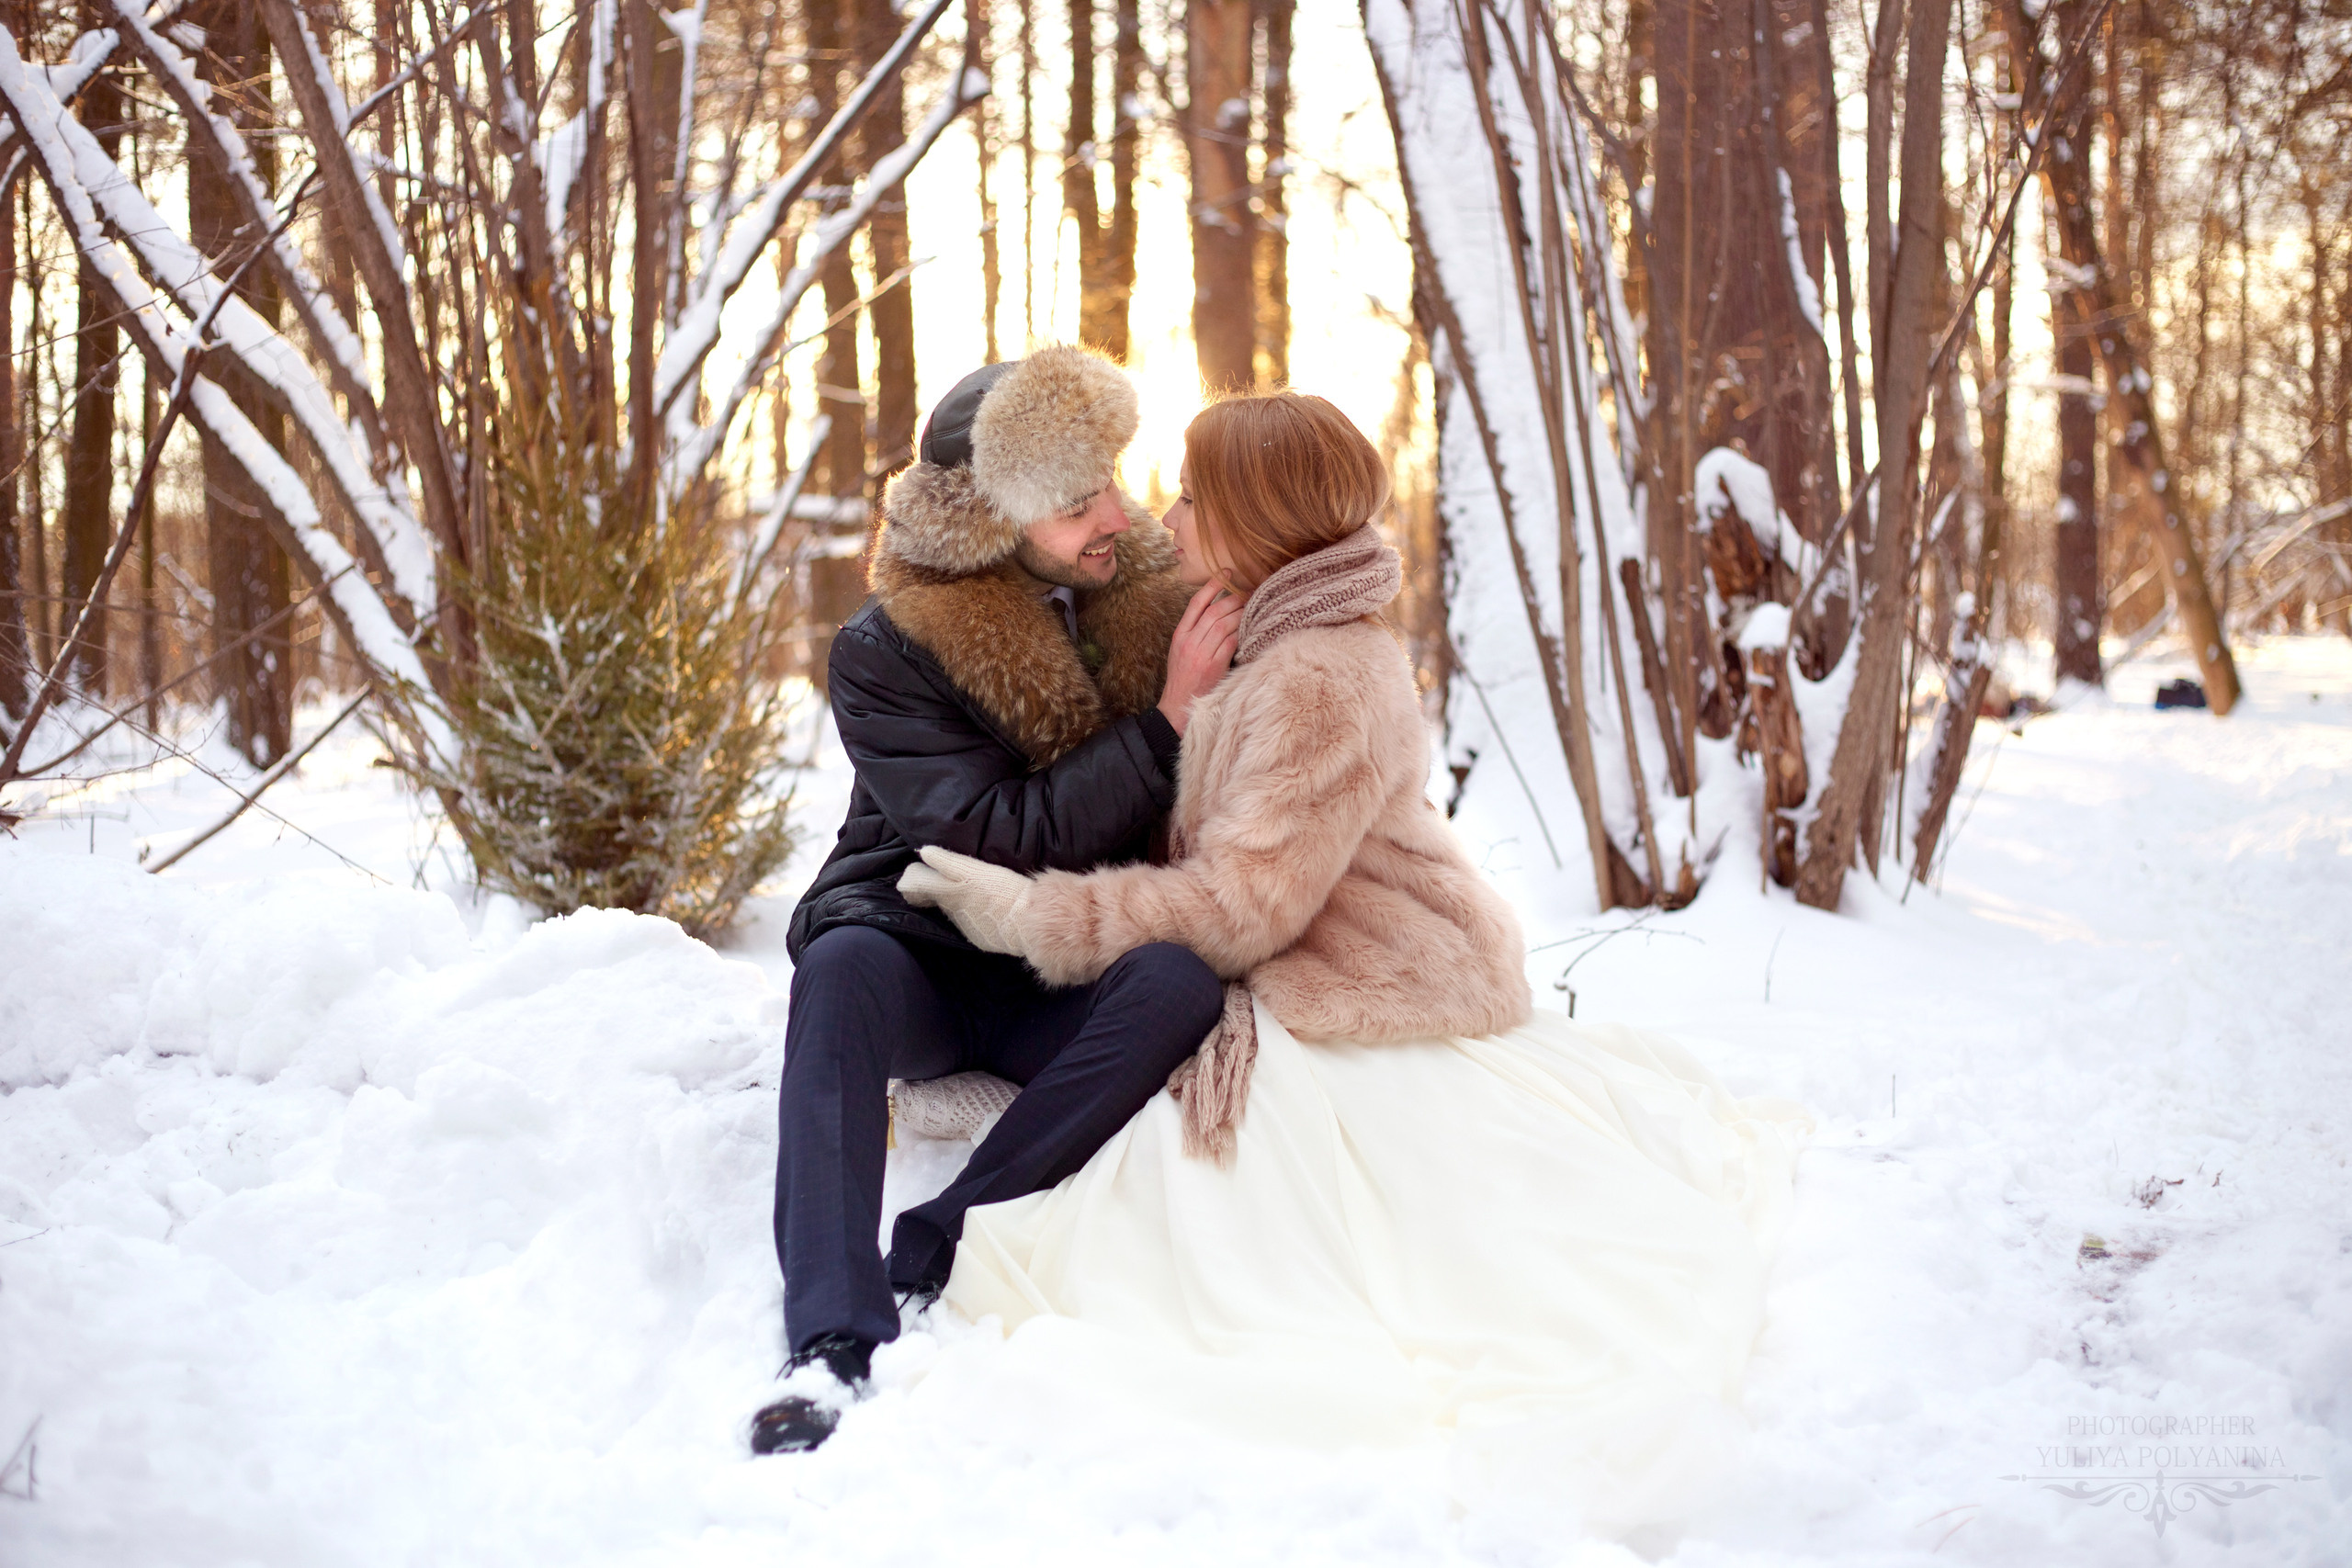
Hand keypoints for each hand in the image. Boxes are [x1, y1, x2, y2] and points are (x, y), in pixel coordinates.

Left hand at [897, 846, 1035, 955]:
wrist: (1027, 922)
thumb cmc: (1003, 890)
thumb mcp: (974, 869)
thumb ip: (946, 861)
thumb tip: (924, 852)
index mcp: (946, 891)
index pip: (914, 885)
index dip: (912, 877)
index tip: (916, 872)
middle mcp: (951, 910)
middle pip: (932, 898)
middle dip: (930, 890)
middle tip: (938, 879)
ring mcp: (965, 926)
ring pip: (951, 910)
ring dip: (957, 901)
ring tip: (972, 892)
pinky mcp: (978, 938)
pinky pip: (970, 923)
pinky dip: (974, 915)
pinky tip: (988, 909)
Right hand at [1158, 583, 1242, 735]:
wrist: (1178, 706)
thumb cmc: (1183, 677)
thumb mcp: (1181, 650)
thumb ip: (1195, 631)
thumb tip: (1219, 611)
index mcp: (1179, 634)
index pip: (1196, 603)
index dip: (1212, 585)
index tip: (1225, 573)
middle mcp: (1189, 641)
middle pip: (1214, 611)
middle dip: (1234, 598)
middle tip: (1248, 592)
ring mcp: (1201, 654)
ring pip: (1225, 625)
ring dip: (1241, 614)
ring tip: (1253, 607)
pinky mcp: (1214, 666)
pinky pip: (1232, 643)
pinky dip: (1242, 633)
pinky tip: (1251, 629)